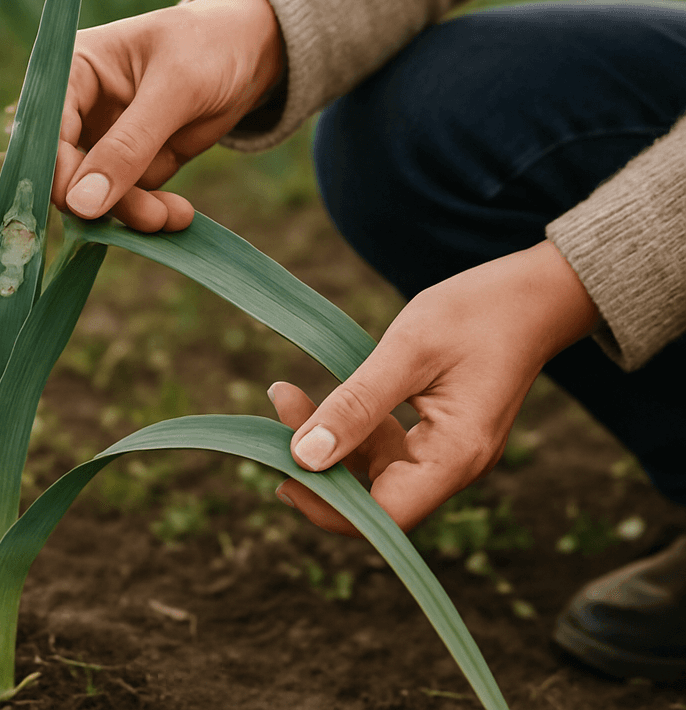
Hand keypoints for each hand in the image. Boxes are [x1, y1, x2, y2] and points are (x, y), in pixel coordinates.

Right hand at [52, 0, 283, 231]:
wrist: (251, 54)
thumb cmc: (209, 47)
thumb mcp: (174, 88)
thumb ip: (129, 144)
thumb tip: (82, 202)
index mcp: (71, 70)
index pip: (45, 129)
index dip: (57, 171)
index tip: (85, 207)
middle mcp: (77, 108)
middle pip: (64, 170)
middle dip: (101, 200)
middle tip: (148, 218)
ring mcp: (103, 140)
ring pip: (95, 194)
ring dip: (130, 212)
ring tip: (171, 218)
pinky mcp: (131, 165)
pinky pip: (127, 201)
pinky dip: (150, 213)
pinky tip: (179, 214)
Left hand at [267, 241, 599, 535]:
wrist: (533, 295)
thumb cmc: (476, 313)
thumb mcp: (407, 352)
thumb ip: (357, 406)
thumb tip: (303, 457)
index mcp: (455, 458)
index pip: (383, 516)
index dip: (327, 505)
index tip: (279, 467)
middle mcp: (454, 467)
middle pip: (374, 496)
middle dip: (318, 463)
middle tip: (280, 405)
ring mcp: (448, 452)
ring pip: (375, 469)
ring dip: (329, 440)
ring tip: (286, 393)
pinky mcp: (440, 433)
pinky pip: (387, 446)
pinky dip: (352, 426)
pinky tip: (324, 398)